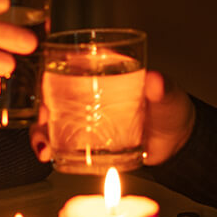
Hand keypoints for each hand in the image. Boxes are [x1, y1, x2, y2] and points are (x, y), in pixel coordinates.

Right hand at [29, 69, 195, 165]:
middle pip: (54, 91)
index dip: (54, 66)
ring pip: (52, 117)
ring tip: (43, 146)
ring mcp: (86, 115)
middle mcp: (90, 90)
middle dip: (42, 104)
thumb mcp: (168, 95)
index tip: (45, 77)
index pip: (74, 61)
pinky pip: (61, 139)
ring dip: (40, 130)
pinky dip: (49, 146)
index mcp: (107, 70)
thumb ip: (162, 88)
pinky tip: (46, 155)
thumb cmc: (171, 109)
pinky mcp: (87, 138)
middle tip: (44, 119)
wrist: (176, 143)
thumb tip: (155, 80)